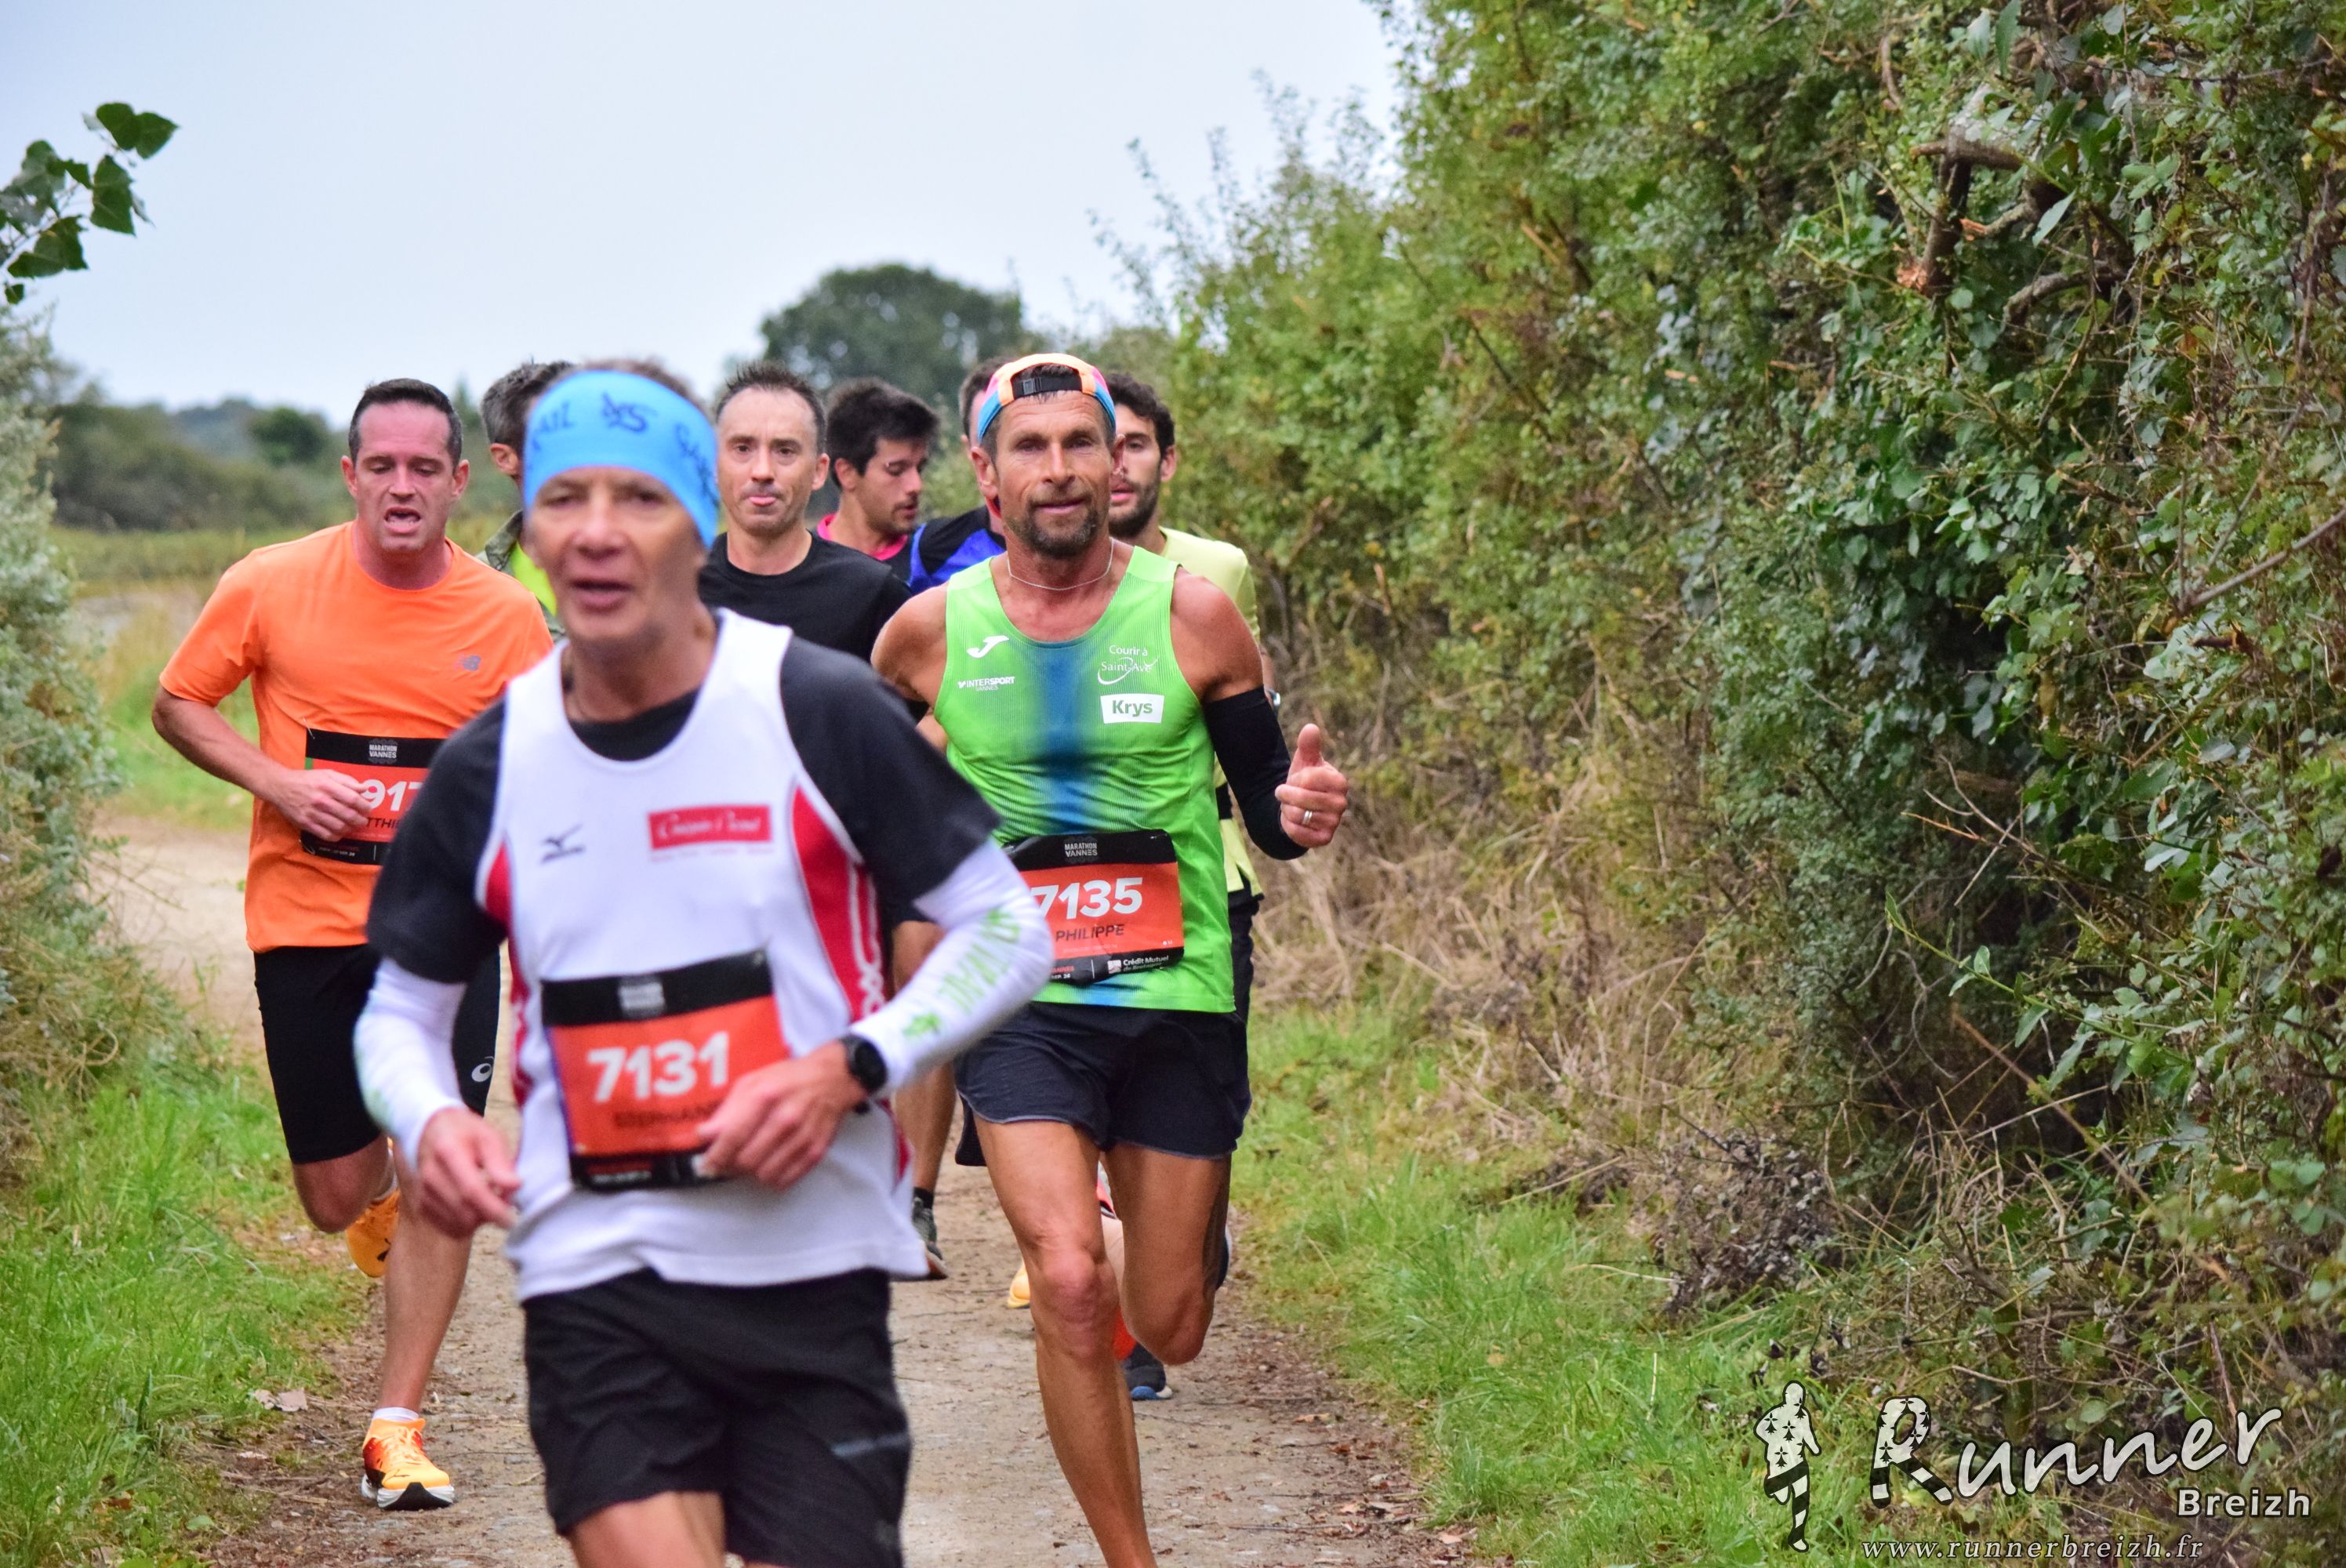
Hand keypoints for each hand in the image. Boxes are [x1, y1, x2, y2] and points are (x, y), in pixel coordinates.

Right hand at [266, 764, 370, 839]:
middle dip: (360, 820)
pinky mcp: (306, 824)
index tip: (368, 809)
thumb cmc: (306, 779)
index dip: (364, 806)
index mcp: (328, 786)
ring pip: (339, 827)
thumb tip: (364, 788)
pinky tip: (340, 832)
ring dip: (350, 829)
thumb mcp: (327, 774)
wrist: (280, 787)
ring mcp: (313, 814)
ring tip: (352, 826)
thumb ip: (347, 781)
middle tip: (363, 820)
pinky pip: (326, 835)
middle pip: (348, 815)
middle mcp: (321, 800)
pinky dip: (337, 836)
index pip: (353, 799)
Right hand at [410, 1107, 519, 1233]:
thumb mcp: (489, 1137)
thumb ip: (500, 1162)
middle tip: (506, 1204)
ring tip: (491, 1200)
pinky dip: (467, 1224)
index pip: (471, 1191)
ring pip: (458, 1224)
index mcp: (448, 1153)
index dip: (494, 1209)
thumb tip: (515, 1186)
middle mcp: (430, 1176)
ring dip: (480, 1220)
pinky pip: (449, 1227)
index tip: (512, 1219)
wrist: (432, 1132)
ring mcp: (424, 1193)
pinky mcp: (423, 1206)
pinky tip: (476, 1208)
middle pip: (464, 1212)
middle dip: (490, 1216)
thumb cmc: (466, 1133)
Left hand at [695, 1041, 868, 1190]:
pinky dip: (771, 1178)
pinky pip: (786, 1180)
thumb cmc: (788, 1079)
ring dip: (751, 1173)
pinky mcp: (817, 1151)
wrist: (833, 1078)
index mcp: (766, 1096)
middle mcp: (787, 1118)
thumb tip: (705, 1135)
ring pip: (765, 1174)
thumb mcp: (753, 1082)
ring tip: (748, 1161)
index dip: (715, 1155)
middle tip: (725, 1162)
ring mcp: (804, 1137)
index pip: (734, 1136)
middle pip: (747, 1160)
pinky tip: (768, 1164)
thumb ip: (728, 1110)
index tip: (706, 1163)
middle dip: (730, 1166)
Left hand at [1275, 723, 1347, 848]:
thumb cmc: (1305, 780)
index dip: (1294, 779)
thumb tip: (1310, 728)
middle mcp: (1341, 803)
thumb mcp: (1305, 762)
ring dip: (1286, 810)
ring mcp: (1334, 822)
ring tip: (1291, 806)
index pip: (1307, 778)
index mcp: (1340, 782)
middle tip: (1285, 793)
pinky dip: (1288, 826)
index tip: (1295, 780)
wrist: (1301, 807)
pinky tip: (1294, 820)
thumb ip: (1308, 745)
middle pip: (1301, 798)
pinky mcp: (1324, 838)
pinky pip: (1297, 832)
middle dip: (1286, 795)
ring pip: (1297, 815)